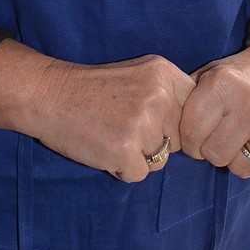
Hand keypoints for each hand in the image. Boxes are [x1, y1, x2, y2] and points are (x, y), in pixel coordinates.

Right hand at [31, 55, 195, 181]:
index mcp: (165, 74)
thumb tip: (200, 129)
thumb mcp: (140, 75)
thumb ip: (170, 95)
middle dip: (157, 142)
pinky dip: (121, 169)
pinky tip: (103, 148)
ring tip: (112, 134)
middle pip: (180, 139)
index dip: (178, 125)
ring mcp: (143, 124)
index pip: (196, 111)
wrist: (49, 95)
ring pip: (160, 160)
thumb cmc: (93, 89)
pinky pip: (139, 175)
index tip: (157, 124)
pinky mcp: (125, 150)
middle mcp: (159, 97)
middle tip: (125, 127)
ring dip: (138, 156)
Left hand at [179, 44, 249, 178]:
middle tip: (216, 138)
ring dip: (234, 159)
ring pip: (239, 168)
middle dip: (210, 151)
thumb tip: (164, 127)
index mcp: (224, 84)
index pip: (191, 132)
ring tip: (237, 140)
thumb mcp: (209, 74)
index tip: (194, 136)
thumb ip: (187, 98)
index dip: (188, 140)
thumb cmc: (240, 75)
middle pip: (214, 154)